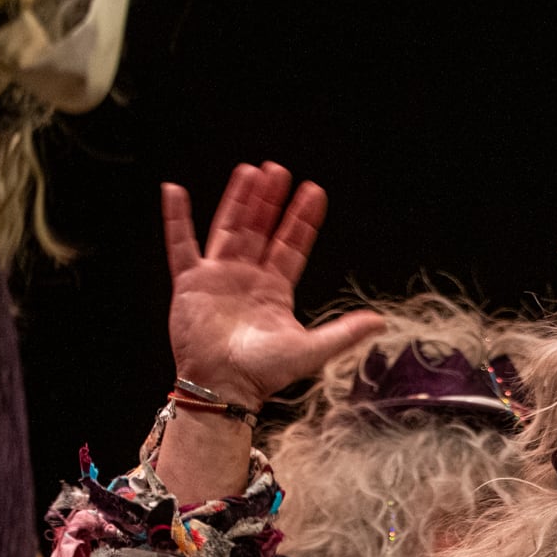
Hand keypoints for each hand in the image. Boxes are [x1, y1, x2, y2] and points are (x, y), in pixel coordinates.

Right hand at [162, 162, 383, 408]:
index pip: (292, 245)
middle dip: (270, 201)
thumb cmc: (265, 372)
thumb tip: (381, 321)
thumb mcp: (312, 349)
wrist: (224, 385)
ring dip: (238, 200)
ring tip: (249, 171)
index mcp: (275, 289)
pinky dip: (176, 218)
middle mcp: (247, 276)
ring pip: (229, 228)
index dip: (302, 220)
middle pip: (260, 228)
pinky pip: (180, 243)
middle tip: (279, 170)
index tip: (314, 192)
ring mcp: (218, 276)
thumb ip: (345, 332)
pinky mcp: (190, 282)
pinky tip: (174, 190)